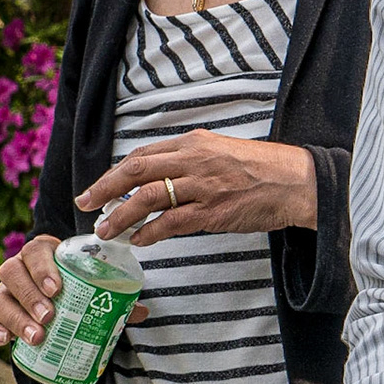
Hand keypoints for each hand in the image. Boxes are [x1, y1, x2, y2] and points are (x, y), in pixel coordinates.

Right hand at [0, 234, 148, 347]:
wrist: (60, 308)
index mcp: (45, 254)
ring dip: (15, 317)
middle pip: (11, 272)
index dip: (42, 267)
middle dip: (30, 295)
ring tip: (37, 336)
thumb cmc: (81, 292)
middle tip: (50, 316)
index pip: (36, 250)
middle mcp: (18, 270)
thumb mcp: (97, 291)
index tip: (58, 288)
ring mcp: (2, 293)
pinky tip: (4, 341)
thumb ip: (116, 298)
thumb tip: (142, 312)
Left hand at [76, 129, 317, 244]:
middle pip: (136, 170)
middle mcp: (195, 160)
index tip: (100, 187)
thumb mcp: (224, 152)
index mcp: (195, 142)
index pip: (144, 154)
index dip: (116, 172)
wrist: (299, 182)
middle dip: (104, 188)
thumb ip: (193, 160)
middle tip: (85, 203)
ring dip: (120, 216)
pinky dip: (149, 232)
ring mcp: (203, 185)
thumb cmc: (265, 169)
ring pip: (147, 198)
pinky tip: (140, 241)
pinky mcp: (213, 211)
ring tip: (106, 230)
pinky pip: (170, 223)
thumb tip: (162, 177)